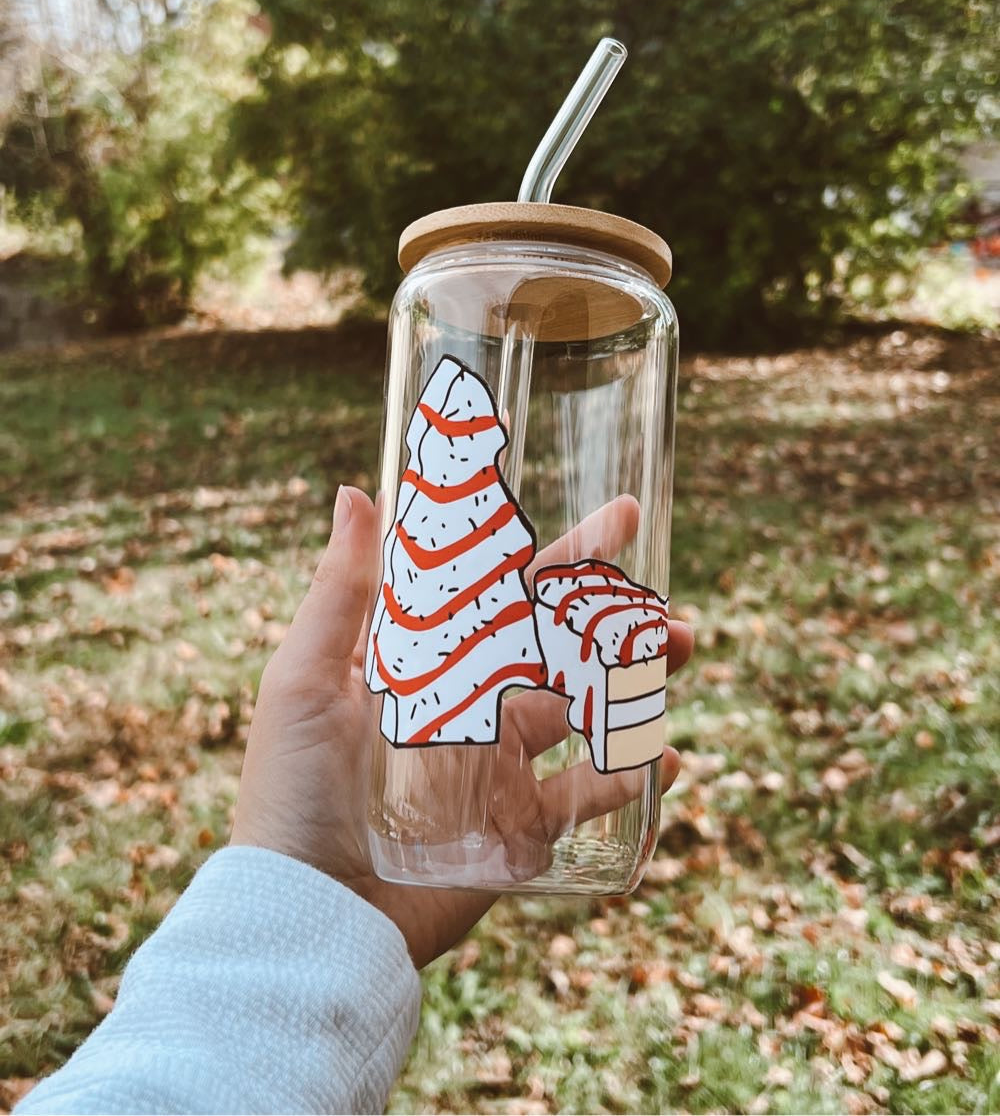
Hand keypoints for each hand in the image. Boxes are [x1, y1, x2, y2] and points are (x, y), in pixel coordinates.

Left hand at [231, 486, 692, 967]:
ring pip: (583, 712)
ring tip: (682, 657)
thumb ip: (340, 591)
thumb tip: (356, 492)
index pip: (505, 594)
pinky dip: (626, 776)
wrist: (309, 914)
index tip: (619, 518)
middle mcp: (470, 709)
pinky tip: (662, 756)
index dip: (563, 557)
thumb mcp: (307, 678)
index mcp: (428, 664)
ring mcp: (499, 770)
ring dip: (635, 683)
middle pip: (560, 650)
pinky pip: (583, 797)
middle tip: (671, 607)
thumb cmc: (293, 788)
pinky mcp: (515, 832)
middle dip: (619, 623)